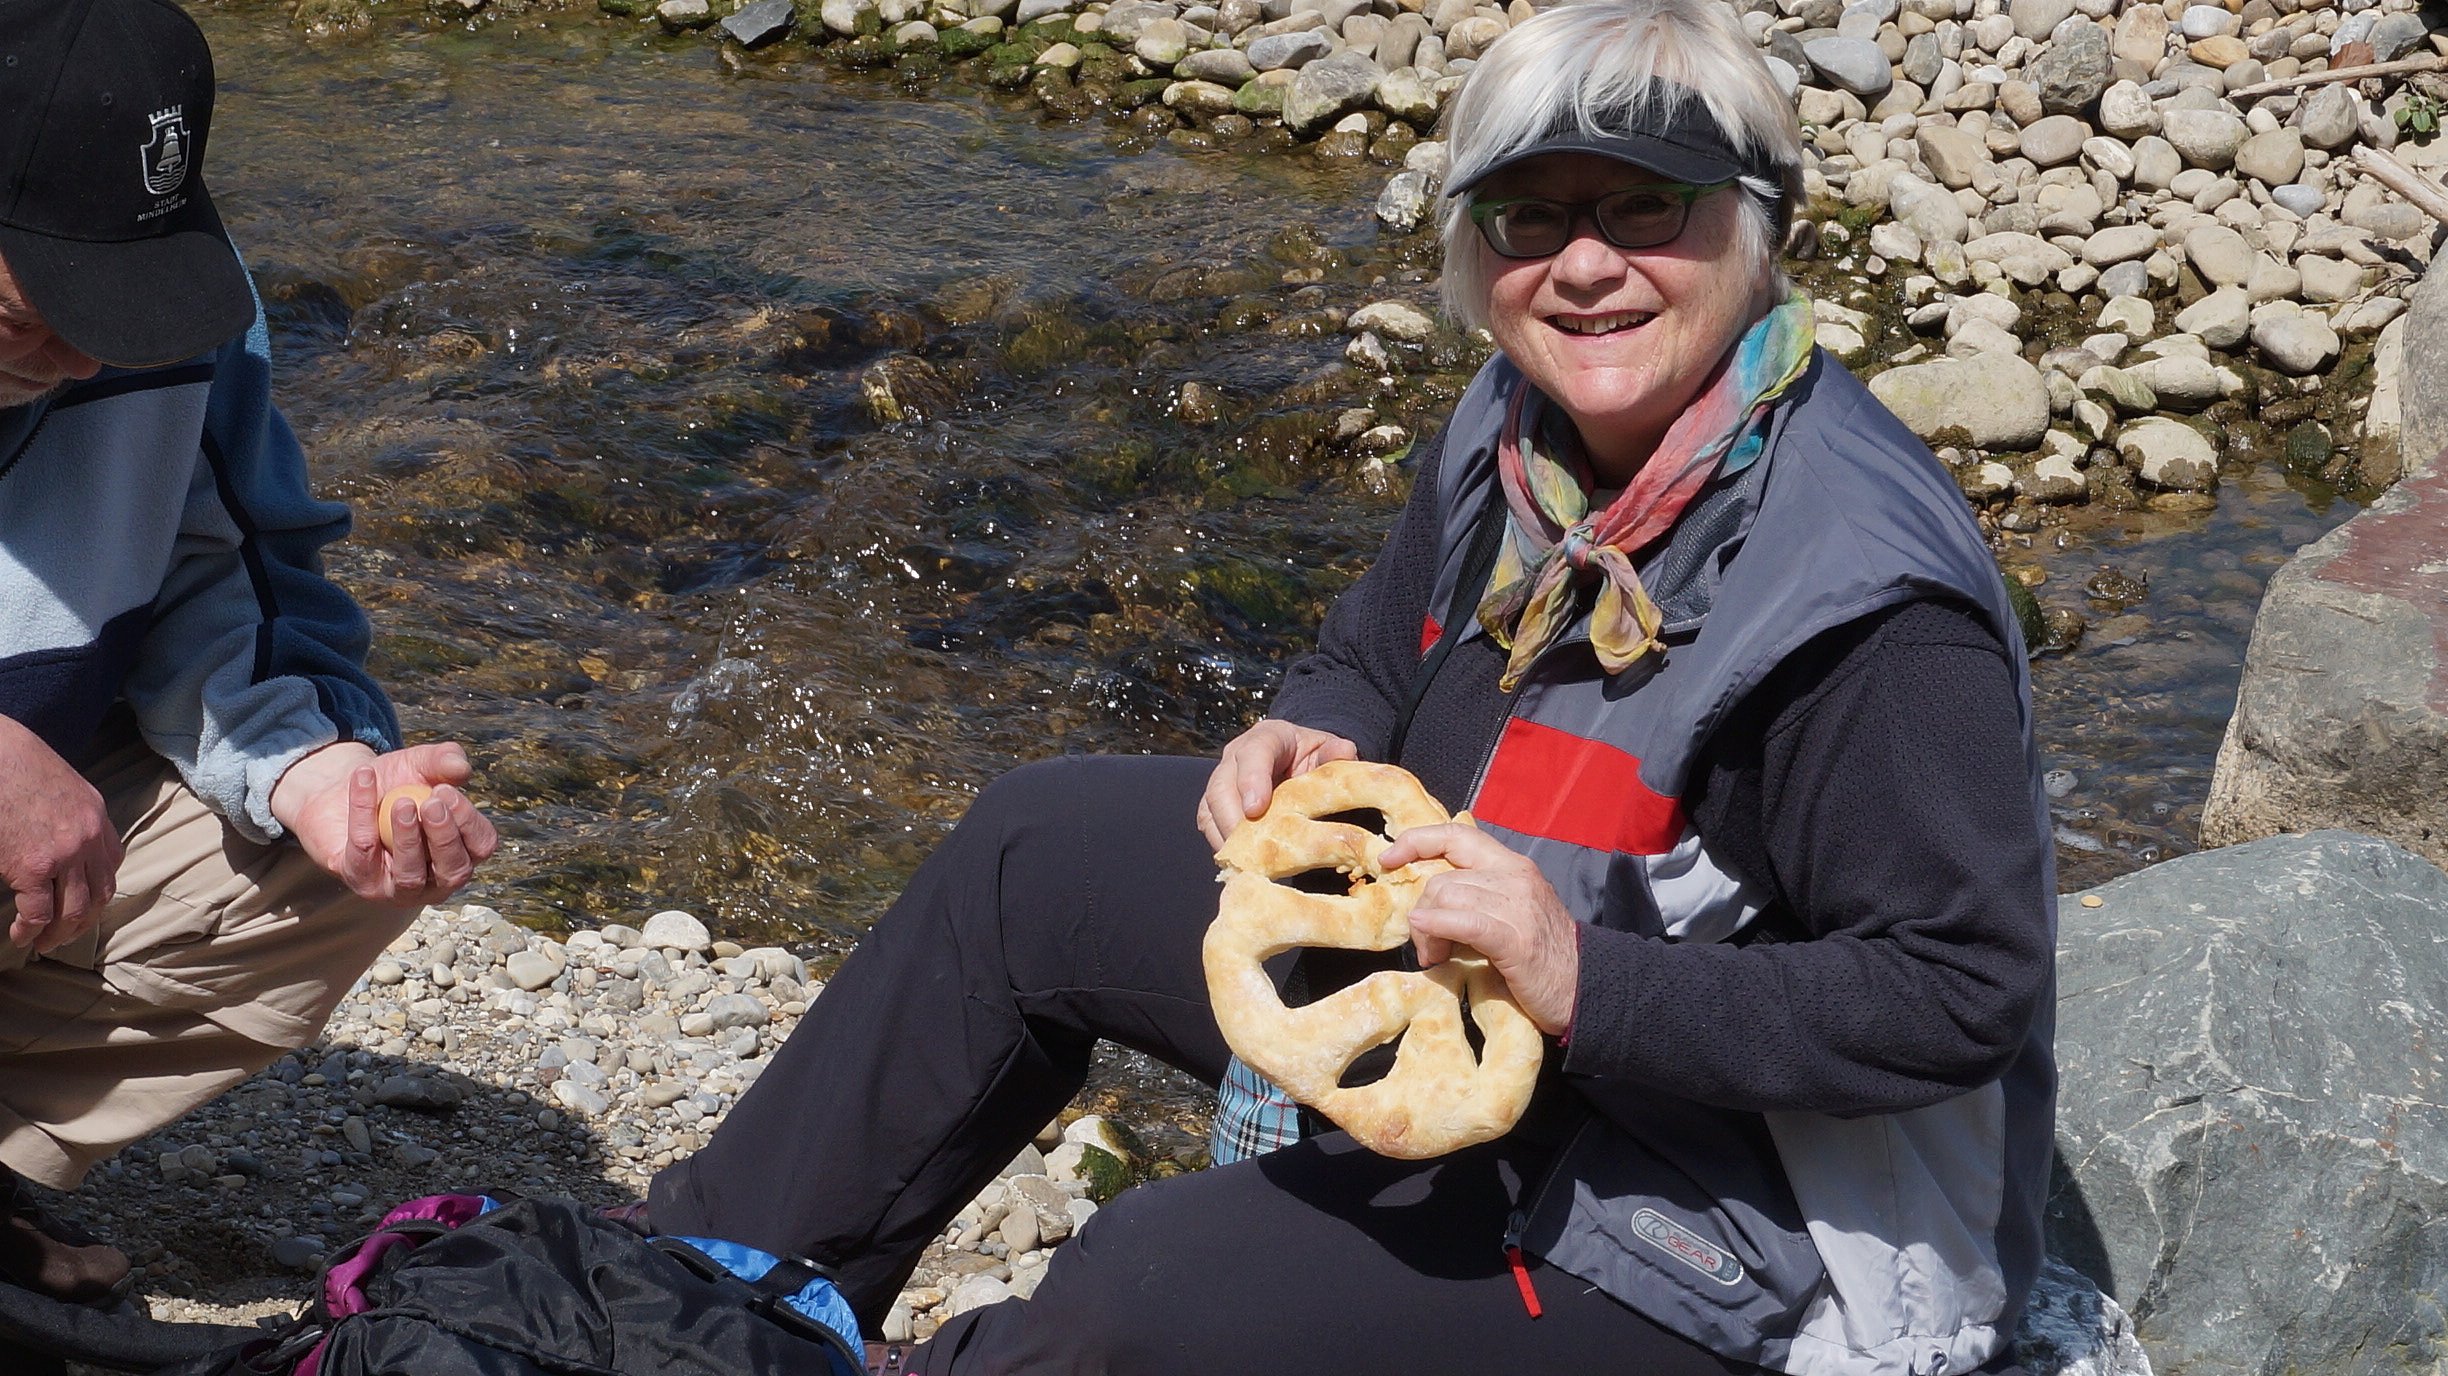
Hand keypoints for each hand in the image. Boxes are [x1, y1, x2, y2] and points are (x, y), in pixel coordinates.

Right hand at [0, 714, 123, 953]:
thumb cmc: (19, 764)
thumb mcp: (64, 788)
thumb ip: (71, 817)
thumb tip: (58, 843)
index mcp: (97, 816)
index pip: (111, 865)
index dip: (98, 890)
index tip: (83, 904)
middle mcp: (88, 838)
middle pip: (99, 895)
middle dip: (83, 922)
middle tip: (65, 936)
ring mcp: (64, 854)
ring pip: (74, 910)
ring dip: (60, 934)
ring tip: (44, 944)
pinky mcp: (33, 866)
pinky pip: (39, 911)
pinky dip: (31, 930)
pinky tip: (22, 936)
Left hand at [270, 741, 499, 905]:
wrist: (340, 792)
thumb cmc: (393, 784)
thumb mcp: (421, 763)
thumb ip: (445, 759)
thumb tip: (460, 768)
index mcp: (461, 851)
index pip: (480, 846)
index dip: (469, 821)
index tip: (446, 791)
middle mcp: (436, 879)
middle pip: (453, 871)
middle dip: (444, 837)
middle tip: (431, 803)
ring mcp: (399, 888)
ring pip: (411, 876)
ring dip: (409, 840)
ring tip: (402, 803)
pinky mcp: (362, 882)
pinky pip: (363, 856)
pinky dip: (363, 816)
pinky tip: (364, 780)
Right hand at [1196, 719, 1358, 850]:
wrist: (1301, 762)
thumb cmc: (1315, 757)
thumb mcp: (1330, 750)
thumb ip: (1335, 752)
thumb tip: (1345, 752)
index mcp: (1268, 737)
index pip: (1254, 752)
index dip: (1251, 780)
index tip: (1255, 810)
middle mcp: (1237, 755)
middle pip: (1222, 784)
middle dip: (1231, 817)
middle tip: (1247, 848)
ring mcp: (1223, 779)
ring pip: (1210, 806)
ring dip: (1224, 836)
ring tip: (1243, 863)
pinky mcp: (1216, 803)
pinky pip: (1209, 823)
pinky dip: (1221, 844)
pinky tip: (1238, 864)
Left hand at [1379, 823, 1578, 1036]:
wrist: (1587, 987)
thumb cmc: (1543, 956)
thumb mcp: (1511, 912)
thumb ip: (1476, 896)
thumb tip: (1425, 901)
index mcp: (1511, 865)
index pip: (1456, 835)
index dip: (1415, 841)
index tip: (1389, 860)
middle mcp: (1514, 875)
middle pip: (1441, 877)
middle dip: (1421, 911)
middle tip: (1427, 947)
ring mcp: (1517, 904)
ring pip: (1445, 897)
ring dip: (1427, 931)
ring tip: (1436, 956)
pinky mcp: (1515, 937)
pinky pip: (1462, 922)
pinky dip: (1436, 930)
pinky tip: (1431, 947)